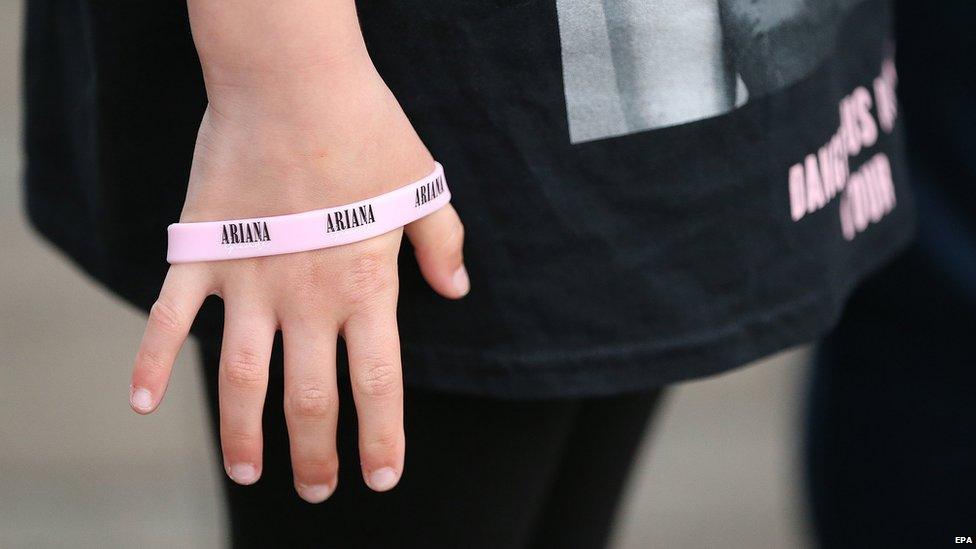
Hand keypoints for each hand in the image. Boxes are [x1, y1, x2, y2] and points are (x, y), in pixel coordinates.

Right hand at [127, 52, 467, 502]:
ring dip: (242, 434)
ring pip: (241, 379)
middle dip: (316, 454)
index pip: (377, 385)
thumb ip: (442, 244)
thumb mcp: (422, 187)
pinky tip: (141, 403)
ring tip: (246, 472)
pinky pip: (168, 318)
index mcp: (365, 287)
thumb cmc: (366, 129)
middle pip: (310, 399)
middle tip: (316, 491)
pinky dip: (151, 361)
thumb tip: (458, 290)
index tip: (380, 478)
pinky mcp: (201, 252)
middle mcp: (307, 298)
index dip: (381, 440)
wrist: (293, 81)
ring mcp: (248, 280)